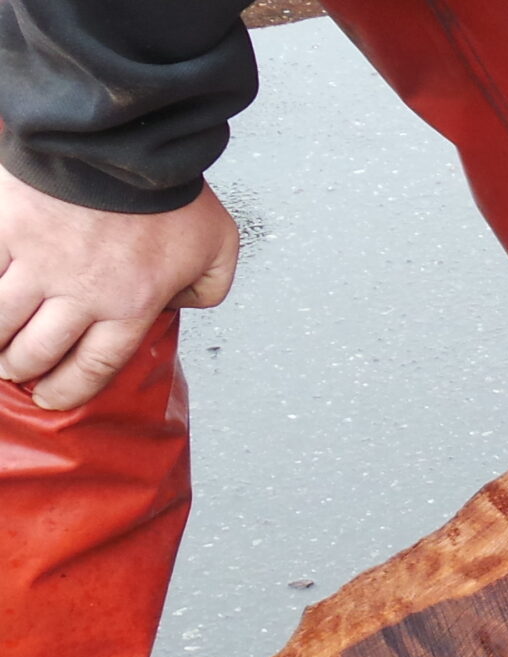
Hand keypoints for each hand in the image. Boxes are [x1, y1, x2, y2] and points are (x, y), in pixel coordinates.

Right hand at [0, 166, 238, 409]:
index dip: (70, 389)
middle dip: (24, 369)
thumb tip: (183, 306)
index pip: (95, 365)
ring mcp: (36, 262)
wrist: (124, 139)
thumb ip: (208, 288)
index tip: (53, 398)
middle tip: (17, 372)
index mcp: (131, 304)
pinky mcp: (4, 229)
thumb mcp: (218, 248)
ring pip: (0, 321)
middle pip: (40, 351)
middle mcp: (80, 293)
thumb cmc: (171, 191)